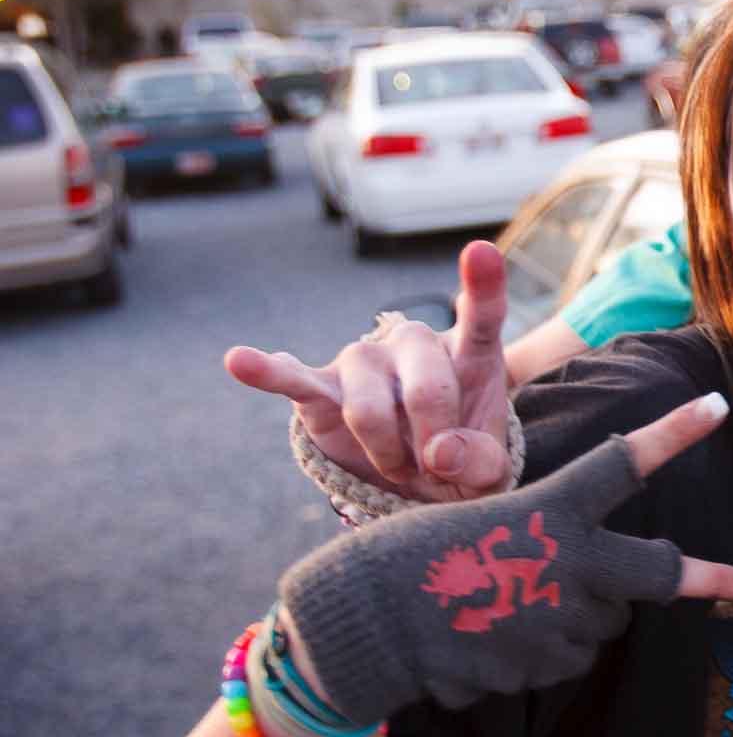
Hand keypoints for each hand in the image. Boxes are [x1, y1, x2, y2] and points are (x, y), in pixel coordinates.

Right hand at [226, 239, 513, 500]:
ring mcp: (366, 363)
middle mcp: (415, 345)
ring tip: (399, 465)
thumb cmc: (461, 461)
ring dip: (386, 448)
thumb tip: (439, 453)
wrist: (417, 484)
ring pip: (370, 405)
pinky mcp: (321, 390)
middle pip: (426, 382)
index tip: (480, 251)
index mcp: (470, 354)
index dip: (481, 284)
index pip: (480, 314)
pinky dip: (269, 373)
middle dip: (433, 434)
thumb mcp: (489, 471)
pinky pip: (294, 380)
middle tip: (437, 467)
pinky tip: (240, 360)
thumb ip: (480, 461)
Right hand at [278, 392, 732, 722]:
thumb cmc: (415, 554)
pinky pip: (566, 657)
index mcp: (552, 507)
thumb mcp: (486, 518)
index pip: (625, 461)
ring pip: (607, 623)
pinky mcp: (543, 668)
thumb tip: (599, 582)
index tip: (720, 404)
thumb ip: (551, 538)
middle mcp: (571, 563)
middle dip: (713, 578)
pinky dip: (543, 650)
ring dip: (582, 614)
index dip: (676, 431)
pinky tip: (492, 635)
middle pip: (663, 572)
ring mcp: (562, 622)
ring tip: (512, 601)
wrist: (361, 622)